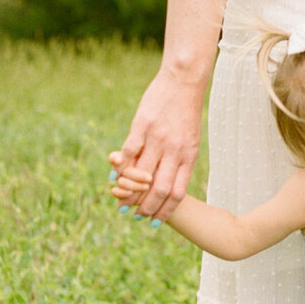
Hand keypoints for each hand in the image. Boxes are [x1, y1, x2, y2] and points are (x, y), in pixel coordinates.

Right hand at [109, 68, 204, 221]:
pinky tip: (114, 176)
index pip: (176, 192)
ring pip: (140, 174)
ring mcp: (157, 138)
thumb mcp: (190, 139)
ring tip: (121, 200)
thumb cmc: (185, 113)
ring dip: (129, 191)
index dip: (164, 210)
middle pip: (158, 189)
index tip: (154, 221)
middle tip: (134, 215)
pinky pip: (128, 153)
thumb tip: (165, 183)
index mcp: (188, 156)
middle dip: (145, 207)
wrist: (183, 82)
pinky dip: (120, 167)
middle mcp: (173, 150)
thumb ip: (179, 160)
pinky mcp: (141, 126)